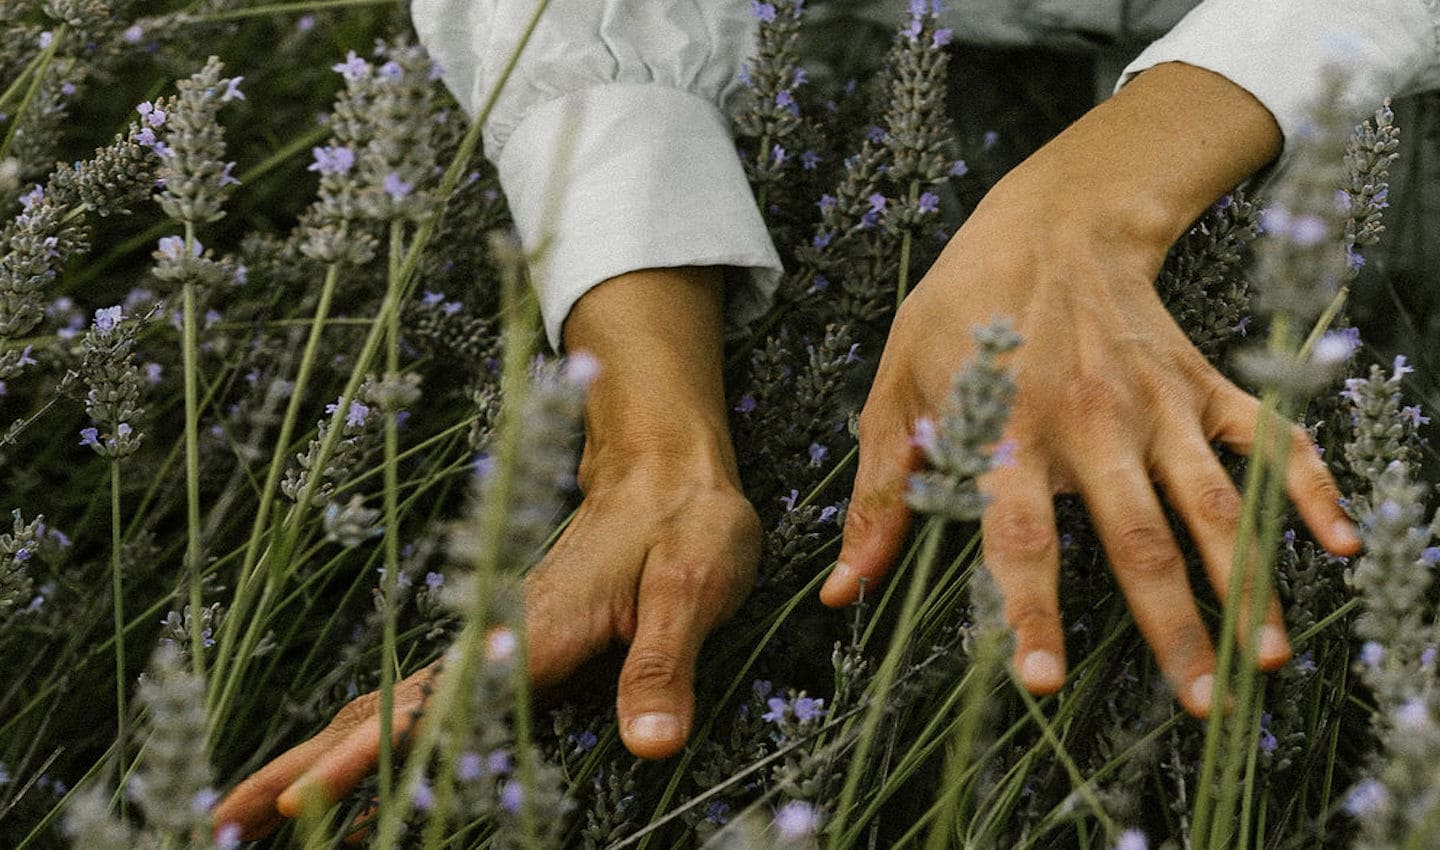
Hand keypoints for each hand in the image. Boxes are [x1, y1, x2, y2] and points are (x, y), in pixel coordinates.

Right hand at [214, 267, 759, 839]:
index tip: (295, 806)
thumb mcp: (691, 588)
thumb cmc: (686, 525)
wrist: (666, 469)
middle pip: (378, 713)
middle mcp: (494, 641)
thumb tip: (650, 748)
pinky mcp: (507, 650)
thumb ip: (663, 666)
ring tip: (257, 817)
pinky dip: (375, 745)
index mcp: (528, 633)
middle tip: (222, 825)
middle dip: (300, 771)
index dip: (361, 760)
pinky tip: (368, 780)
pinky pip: (426, 707)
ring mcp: (493, 645)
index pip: (428, 706)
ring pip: (390, 710)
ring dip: (323, 761)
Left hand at [820, 63, 1361, 714]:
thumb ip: (882, 494)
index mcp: (1008, 432)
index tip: (1045, 682)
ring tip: (1266, 657)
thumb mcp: (897, 391)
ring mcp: (1156, 403)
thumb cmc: (960, 312)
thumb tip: (844, 589)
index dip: (1032, 612)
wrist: (1050, 222)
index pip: (1020, 538)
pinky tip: (1338, 542)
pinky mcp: (1200, 384)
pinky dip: (1306, 485)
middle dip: (1173, 625)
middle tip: (1202, 702)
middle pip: (1138, 536)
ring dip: (1244, 579)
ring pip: (1210, 500)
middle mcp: (1090, 424)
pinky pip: (1265, 436)